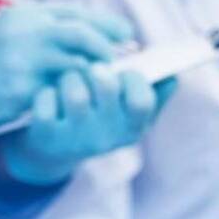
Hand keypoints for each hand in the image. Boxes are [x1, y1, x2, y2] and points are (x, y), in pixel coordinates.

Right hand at [0, 1, 133, 135]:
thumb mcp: (12, 31)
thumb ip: (48, 28)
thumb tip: (97, 33)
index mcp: (25, 14)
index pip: (77, 13)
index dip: (107, 24)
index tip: (127, 36)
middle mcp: (26, 32)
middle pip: (82, 34)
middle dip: (108, 48)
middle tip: (124, 61)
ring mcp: (23, 62)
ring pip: (76, 65)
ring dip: (96, 75)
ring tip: (107, 83)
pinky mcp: (21, 91)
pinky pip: (61, 93)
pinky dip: (76, 96)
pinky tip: (84, 101)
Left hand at [0, 65, 176, 185]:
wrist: (57, 149)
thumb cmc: (101, 117)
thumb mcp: (129, 111)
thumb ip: (154, 92)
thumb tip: (172, 75)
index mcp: (132, 128)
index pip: (142, 101)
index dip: (134, 79)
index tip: (126, 71)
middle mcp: (107, 137)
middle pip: (106, 87)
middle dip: (99, 69)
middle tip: (94, 69)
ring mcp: (76, 139)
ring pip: (75, 92)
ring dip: (70, 78)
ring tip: (70, 81)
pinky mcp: (46, 136)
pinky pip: (46, 101)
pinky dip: (46, 93)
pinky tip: (50, 97)